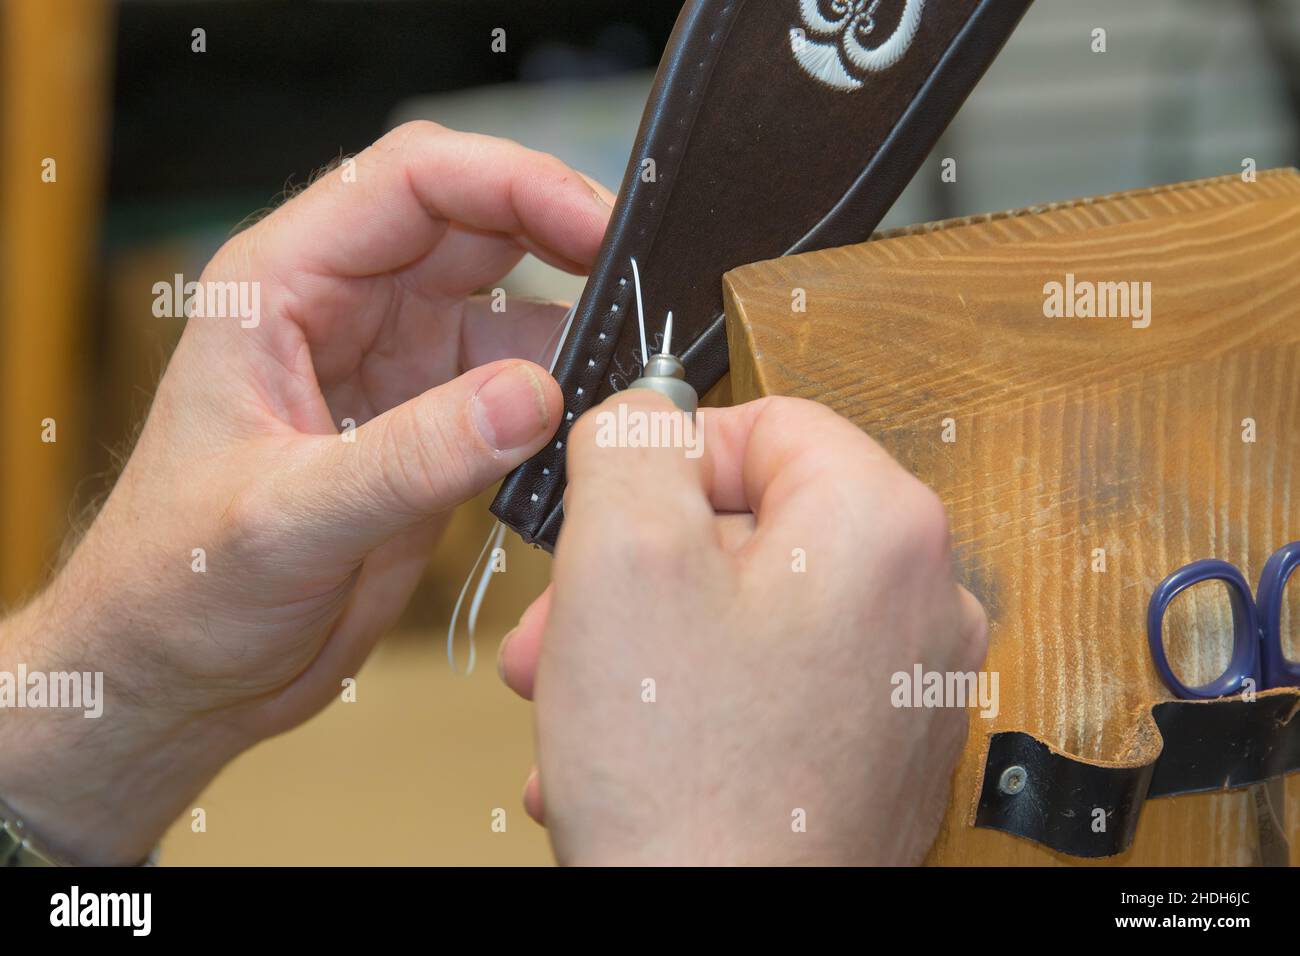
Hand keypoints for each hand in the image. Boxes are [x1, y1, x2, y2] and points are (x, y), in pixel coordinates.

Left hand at [0, 122, 612, 863]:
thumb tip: (534, 395)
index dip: (512, 180)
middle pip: (476, 226)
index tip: (594, 223)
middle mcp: (345, 310)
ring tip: (636, 362)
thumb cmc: (176, 587)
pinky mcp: (430, 433)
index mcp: (283, 286)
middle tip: (643, 283)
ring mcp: (394, 370)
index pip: (410, 179)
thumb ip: (410, 459)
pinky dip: (565, 400)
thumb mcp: (286, 521)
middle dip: (564, 238)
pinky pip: (517, 388)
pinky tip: (600, 424)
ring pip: (508, 306)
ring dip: (573, 326)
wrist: (175, 674)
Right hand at [498, 393, 986, 864]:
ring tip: (580, 701)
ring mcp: (904, 685)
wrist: (727, 945)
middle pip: (750, 527)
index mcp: (881, 525)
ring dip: (648, 644)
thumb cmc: (690, 782)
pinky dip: (695, 701)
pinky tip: (633, 750)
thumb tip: (646, 412)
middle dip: (637, 573)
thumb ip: (631, 443)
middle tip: (564, 623)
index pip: (766, 422)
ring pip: (747, 613)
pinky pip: (771, 684)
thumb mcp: (621, 557)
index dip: (666, 460)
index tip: (609, 514)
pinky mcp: (876, 751)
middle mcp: (920, 601)